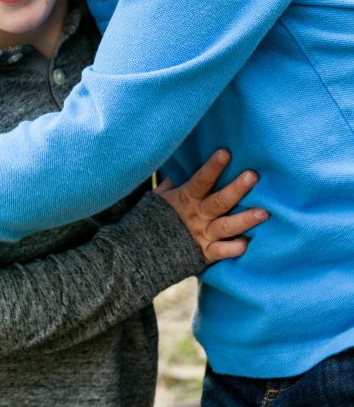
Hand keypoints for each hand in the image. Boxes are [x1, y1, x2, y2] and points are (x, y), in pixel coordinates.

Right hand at [155, 149, 267, 263]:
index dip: (212, 167)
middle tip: (252, 176)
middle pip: (219, 201)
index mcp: (185, 199)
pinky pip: (221, 252)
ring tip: (264, 213)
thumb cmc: (153, 219)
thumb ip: (169, 185)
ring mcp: (202, 235)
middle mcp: (197, 216)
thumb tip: (176, 171)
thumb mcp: (158, 198)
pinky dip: (234, 248)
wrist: (143, 250)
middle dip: (236, 189)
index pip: (200, 180)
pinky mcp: (205, 253)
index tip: (225, 153)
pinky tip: (247, 243)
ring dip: (245, 220)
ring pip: (226, 226)